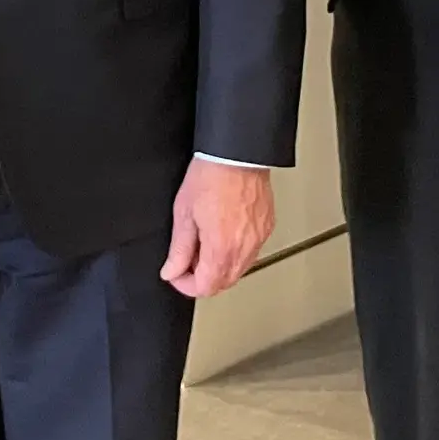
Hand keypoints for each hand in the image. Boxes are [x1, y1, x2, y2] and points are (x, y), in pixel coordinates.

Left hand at [161, 162, 272, 298]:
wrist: (236, 152)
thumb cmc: (212, 174)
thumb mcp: (184, 213)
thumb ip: (179, 249)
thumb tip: (172, 271)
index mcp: (222, 248)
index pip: (206, 287)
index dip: (186, 285)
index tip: (177, 274)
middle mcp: (244, 247)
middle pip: (224, 282)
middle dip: (204, 278)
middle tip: (189, 259)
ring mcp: (259, 237)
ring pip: (240, 269)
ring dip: (221, 266)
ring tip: (206, 242)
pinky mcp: (267, 226)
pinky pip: (252, 251)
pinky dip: (236, 252)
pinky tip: (225, 234)